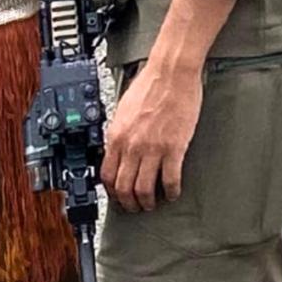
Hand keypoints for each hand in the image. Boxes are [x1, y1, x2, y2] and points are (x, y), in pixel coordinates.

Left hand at [104, 49, 202, 210]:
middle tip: (135, 206)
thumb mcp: (123, 112)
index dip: (112, 191)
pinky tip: (174, 193)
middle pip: (124, 186)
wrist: (172, 74)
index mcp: (116, 136)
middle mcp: (131, 145)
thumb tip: (119, 149)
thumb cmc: (150, 86)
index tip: (118, 196)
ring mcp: (153, 148)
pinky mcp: (175, 148)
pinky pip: (171, 178)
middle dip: (129, 202)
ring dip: (148, 201)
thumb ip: (120, 133)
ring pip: (144, 188)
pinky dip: (171, 191)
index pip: (107, 174)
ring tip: (153, 204)